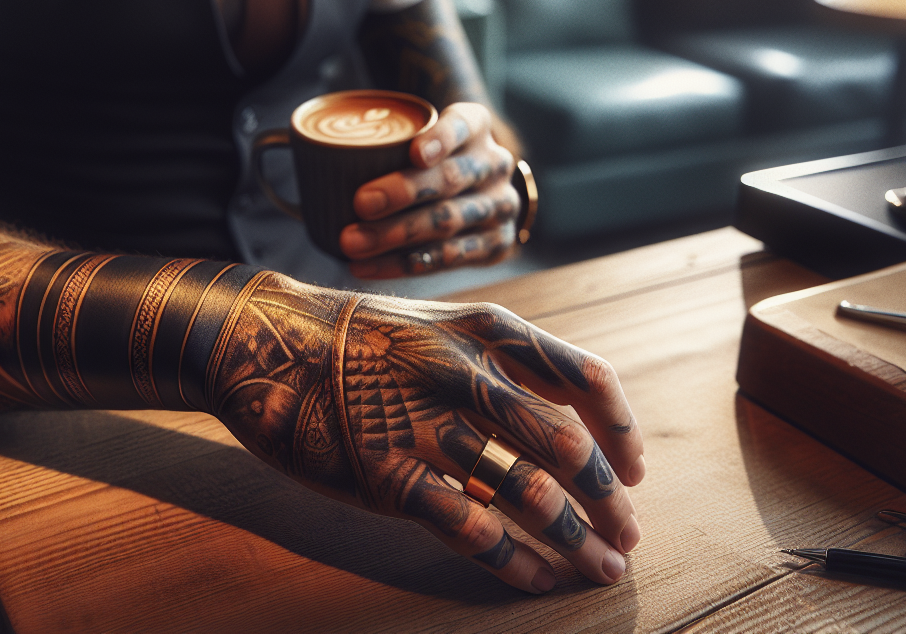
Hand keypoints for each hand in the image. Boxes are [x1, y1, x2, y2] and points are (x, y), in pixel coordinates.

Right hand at [209, 275, 644, 593]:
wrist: (269, 342)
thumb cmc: (362, 338)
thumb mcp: (440, 326)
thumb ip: (499, 364)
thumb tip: (564, 418)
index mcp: (486, 331)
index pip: (584, 377)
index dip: (622, 428)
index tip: (636, 468)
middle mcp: (465, 373)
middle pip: (567, 444)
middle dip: (609, 498)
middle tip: (628, 533)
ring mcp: (426, 425)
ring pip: (529, 492)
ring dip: (577, 538)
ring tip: (601, 566)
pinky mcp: (388, 476)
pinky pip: (472, 530)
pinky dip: (516, 562)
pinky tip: (537, 579)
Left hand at [340, 102, 518, 277]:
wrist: (480, 189)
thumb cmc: (430, 158)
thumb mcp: (421, 133)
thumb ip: (382, 139)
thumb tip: (298, 145)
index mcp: (476, 126)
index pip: (461, 124)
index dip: (440, 139)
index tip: (412, 152)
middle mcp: (494, 164)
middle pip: (450, 179)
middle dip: (404, 192)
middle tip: (360, 202)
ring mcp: (500, 206)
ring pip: (448, 221)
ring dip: (396, 235)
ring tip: (353, 242)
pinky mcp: (497, 244)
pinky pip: (450, 258)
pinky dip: (406, 264)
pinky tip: (370, 266)